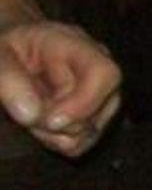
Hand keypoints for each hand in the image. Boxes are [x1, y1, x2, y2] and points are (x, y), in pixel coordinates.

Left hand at [1, 20, 122, 157]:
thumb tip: (32, 114)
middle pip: (95, 113)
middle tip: (23, 110)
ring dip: (51, 132)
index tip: (49, 121)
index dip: (83, 103)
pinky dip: (55, 139)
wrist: (15, 54)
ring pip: (88, 133)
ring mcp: (102, 97)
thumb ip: (9, 79)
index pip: (104, 74)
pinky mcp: (96, 119)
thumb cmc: (8, 49)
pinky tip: (40, 121)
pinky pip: (81, 143)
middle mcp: (98, 72)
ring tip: (30, 112)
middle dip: (53, 122)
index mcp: (77, 46)